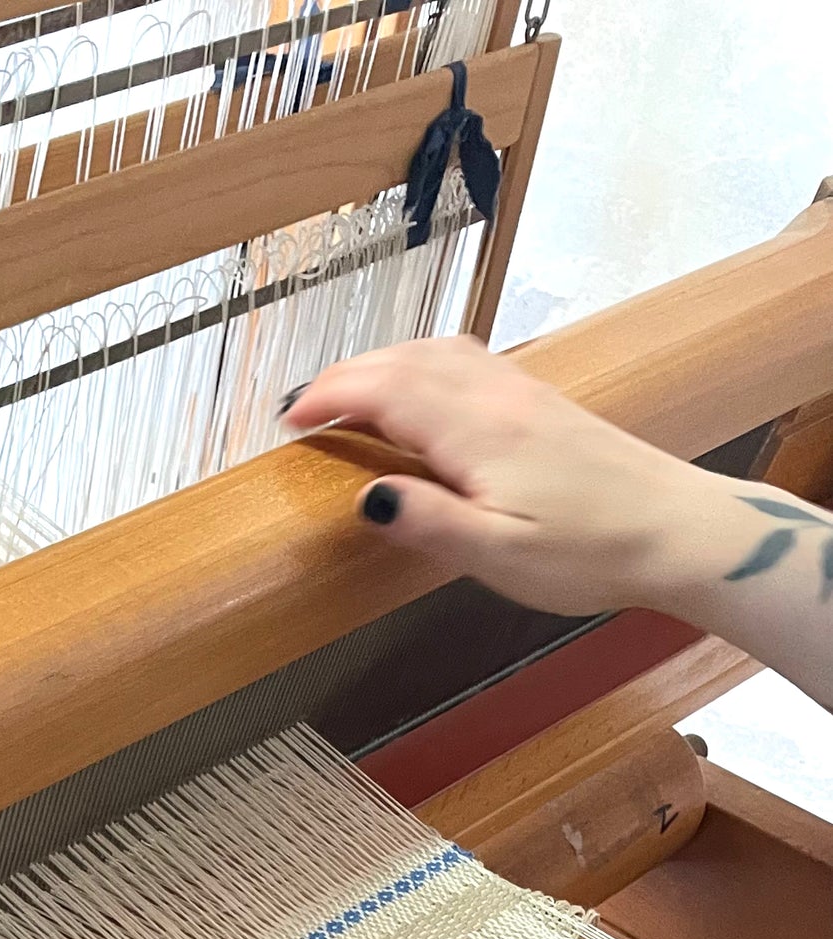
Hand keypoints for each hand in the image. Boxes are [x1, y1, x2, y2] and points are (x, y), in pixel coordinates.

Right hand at [281, 337, 720, 616]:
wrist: (678, 529)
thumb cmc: (591, 552)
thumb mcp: (500, 555)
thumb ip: (429, 524)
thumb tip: (368, 497)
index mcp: (478, 431)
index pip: (386, 390)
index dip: (330, 398)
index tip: (288, 422)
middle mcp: (497, 397)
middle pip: (405, 361)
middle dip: (345, 376)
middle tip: (299, 408)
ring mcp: (521, 392)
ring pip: (436, 353)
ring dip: (382, 364)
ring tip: (345, 395)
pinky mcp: (540, 403)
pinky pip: (465, 363)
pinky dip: (421, 366)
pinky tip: (417, 390)